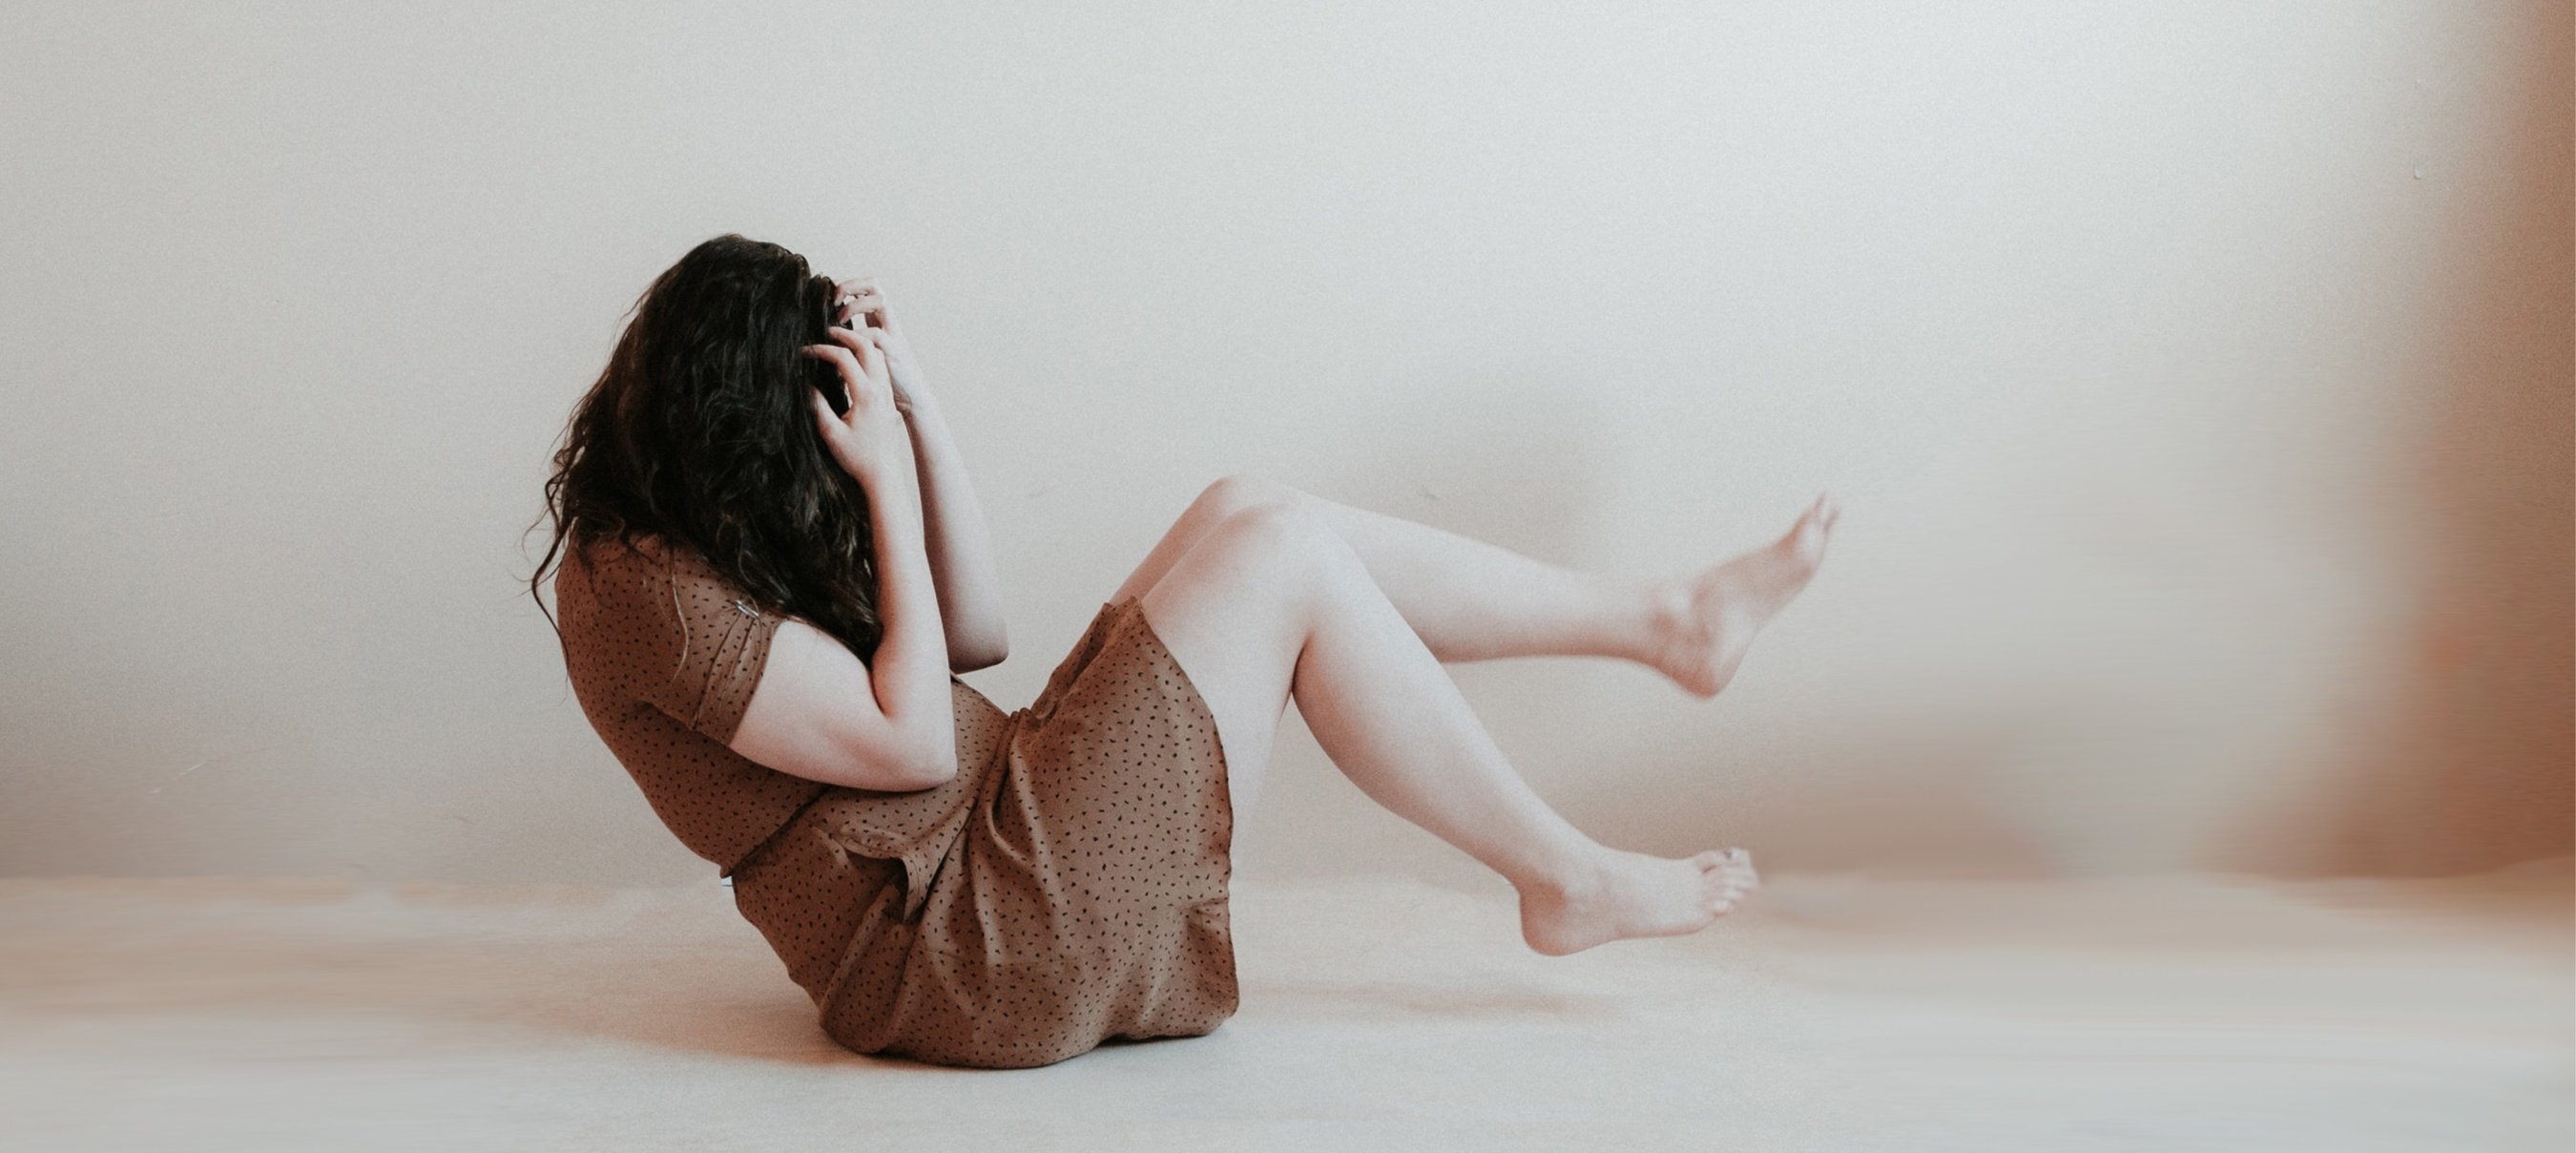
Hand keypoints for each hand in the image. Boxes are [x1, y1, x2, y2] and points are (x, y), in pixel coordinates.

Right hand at [801, 324, 916, 486]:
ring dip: (858, 344)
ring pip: (877, 355)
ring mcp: (886, 392)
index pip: (844, 358)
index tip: (805, 352)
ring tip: (839, 343)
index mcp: (865, 394)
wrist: (883, 474)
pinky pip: (880, 367)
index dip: (822, 350)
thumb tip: (807, 385)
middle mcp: (880, 389)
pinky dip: (866, 356)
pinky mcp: (888, 398)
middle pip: (867, 346)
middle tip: (826, 333)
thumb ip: (818, 406)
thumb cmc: (857, 457)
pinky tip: (852, 363)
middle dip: (846, 335)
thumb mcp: (831, 433)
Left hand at [832, 277, 924, 409]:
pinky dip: (857, 336)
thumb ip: (852, 343)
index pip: (867, 287)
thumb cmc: (885, 381)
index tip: (828, 298)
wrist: (912, 401)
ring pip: (880, 302)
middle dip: (850, 285)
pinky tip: (844, 348)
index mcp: (880, 322)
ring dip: (855, 306)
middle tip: (832, 301)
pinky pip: (877, 334)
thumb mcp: (866, 355)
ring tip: (838, 321)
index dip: (847, 284)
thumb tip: (825, 337)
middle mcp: (888, 324)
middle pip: (874, 285)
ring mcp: (893, 336)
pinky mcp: (894, 353)